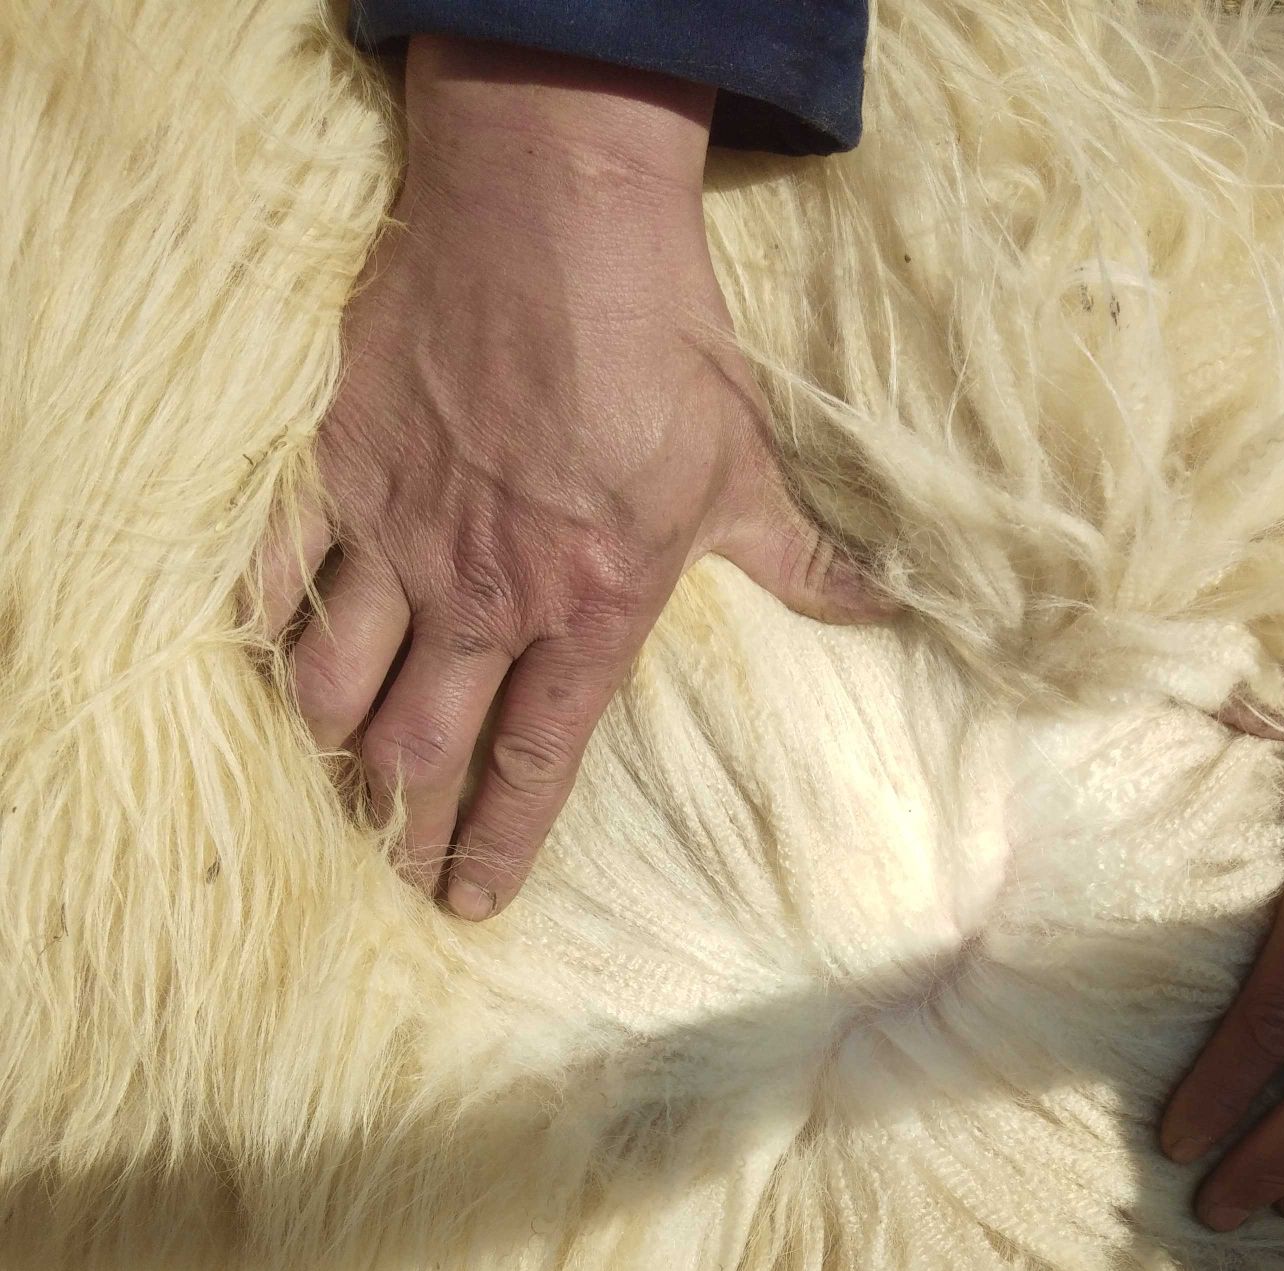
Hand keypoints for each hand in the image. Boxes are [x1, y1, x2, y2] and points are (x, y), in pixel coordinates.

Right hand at [264, 39, 880, 917]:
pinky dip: (265, 624)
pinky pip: (279, 574)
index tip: (470, 902)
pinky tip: (264, 657)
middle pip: (421, 747)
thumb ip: (801, 558)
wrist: (556, 218)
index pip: (535, 762)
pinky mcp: (339, 467)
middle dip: (401, 823)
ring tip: (333, 773)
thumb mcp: (747, 464)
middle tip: (392, 865)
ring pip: (336, 682)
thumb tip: (882, 609)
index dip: (499, 842)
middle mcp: (484, 597)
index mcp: (586, 612)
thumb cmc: (663, 345)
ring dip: (331, 742)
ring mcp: (401, 536)